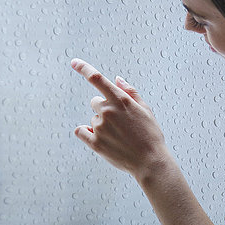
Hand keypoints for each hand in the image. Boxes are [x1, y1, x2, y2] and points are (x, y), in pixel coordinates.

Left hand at [71, 58, 168, 179]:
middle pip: (95, 102)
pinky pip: (81, 131)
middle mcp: (108, 111)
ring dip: (101, 124)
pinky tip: (100, 139)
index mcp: (121, 100)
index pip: (98, 79)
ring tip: (119, 136)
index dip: (84, 68)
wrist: (150, 161)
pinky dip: (87, 133)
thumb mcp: (146, 109)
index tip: (74, 62)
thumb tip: (117, 79)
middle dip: (104, 108)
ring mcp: (100, 127)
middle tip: (120, 122)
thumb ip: (130, 92)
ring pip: (92, 119)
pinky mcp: (95, 143)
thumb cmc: (151, 135)